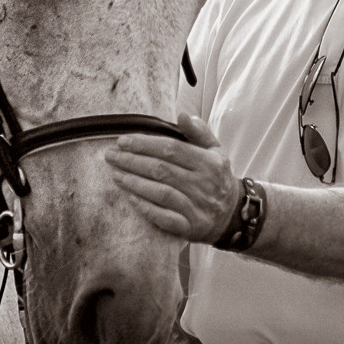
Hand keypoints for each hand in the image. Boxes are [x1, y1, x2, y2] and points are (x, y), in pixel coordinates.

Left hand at [107, 113, 239, 242]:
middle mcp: (204, 185)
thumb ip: (199, 132)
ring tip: (116, 175)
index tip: (123, 141)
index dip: (145, 144)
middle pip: (162, 170)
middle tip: (111, 156)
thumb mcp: (215, 151)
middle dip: (132, 162)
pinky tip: (129, 198)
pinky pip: (164, 217)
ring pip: (161, 193)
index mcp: (209, 163)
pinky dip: (145, 207)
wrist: (232, 215)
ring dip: (134, 183)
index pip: (172, 149)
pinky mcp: (191, 227)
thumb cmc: (216, 178)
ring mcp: (197, 207)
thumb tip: (183, 115)